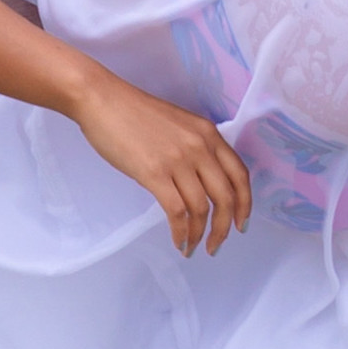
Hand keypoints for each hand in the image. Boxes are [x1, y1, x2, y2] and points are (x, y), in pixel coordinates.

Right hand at [65, 70, 252, 256]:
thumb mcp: (179, 125)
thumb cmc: (134, 113)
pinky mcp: (155, 173)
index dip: (245, 205)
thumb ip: (196, 149)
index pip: (240, 175)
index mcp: (209, 134)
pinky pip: (177, 212)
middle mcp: (200, 147)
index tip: (241, 225)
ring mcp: (179, 160)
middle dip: (224, 228)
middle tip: (216, 246)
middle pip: (226, 197)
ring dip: (199, 235)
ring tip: (192, 248)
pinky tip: (178, 242)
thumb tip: (200, 183)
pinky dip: (181, 233)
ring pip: (202, 208)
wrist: (102, 100)